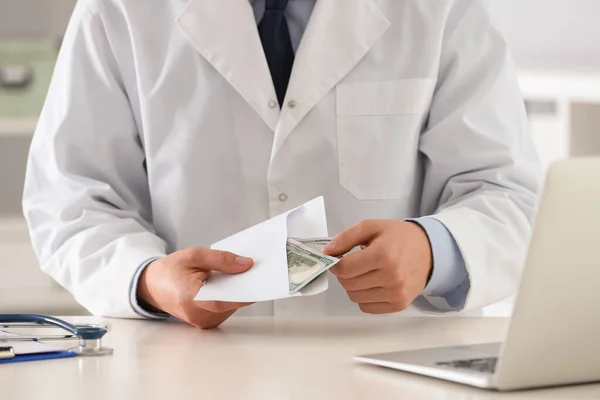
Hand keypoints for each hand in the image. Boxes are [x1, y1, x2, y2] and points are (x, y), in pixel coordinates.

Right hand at [137, 247, 253, 328]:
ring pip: (230, 307)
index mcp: (189, 297)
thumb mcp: (194, 255)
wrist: (153, 286)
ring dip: (236, 292)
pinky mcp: (206, 323)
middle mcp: (196, 315)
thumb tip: (246, 264)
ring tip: (237, 275)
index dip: (243, 293)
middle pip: (230, 303)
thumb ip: (220, 259)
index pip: (222, 300)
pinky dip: (230, 297)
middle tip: (254, 271)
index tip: (260, 283)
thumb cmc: (171, 270)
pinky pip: (225, 310)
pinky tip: (228, 285)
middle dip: (243, 287)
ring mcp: (202, 322)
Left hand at [322, 220, 432, 313]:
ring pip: (355, 297)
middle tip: (354, 264)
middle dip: (344, 274)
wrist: (430, 251)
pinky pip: (366, 307)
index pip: (345, 268)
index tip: (338, 258)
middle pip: (348, 284)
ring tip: (365, 272)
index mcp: (383, 255)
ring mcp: (396, 294)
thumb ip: (346, 237)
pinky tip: (372, 284)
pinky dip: (364, 297)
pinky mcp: (399, 305)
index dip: (335, 264)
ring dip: (353, 286)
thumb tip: (327, 252)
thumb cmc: (399, 237)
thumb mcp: (372, 227)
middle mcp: (391, 277)